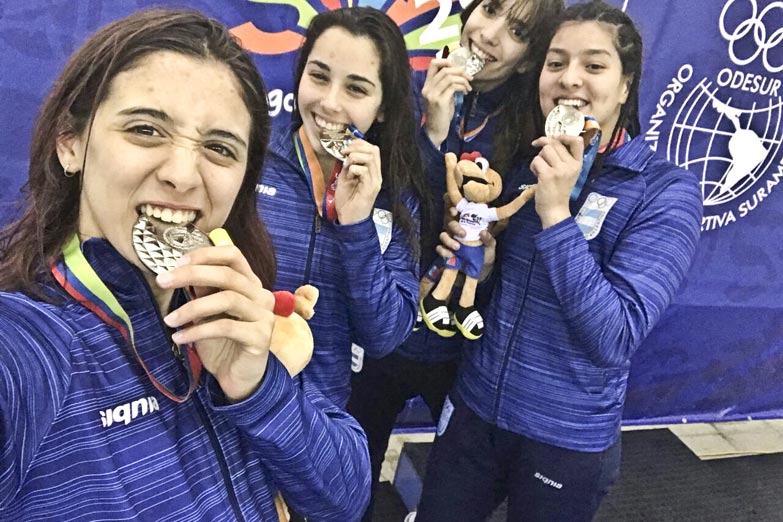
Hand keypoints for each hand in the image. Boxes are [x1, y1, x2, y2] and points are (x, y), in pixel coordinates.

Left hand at [157, 244, 275, 401]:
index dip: (206, 254)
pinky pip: (226, 327)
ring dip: (192, 307)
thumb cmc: (222, 342)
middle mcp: (261, 295)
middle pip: (228, 274)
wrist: (238, 377)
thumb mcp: (208, 311)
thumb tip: (180, 270)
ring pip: (228, 299)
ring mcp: (264, 316)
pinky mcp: (261, 337)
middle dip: (192, 274)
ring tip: (169, 319)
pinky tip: (179, 338)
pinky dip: (198, 331)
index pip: (233, 255)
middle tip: (162, 281)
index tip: (177, 263)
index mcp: (250, 283)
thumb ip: (203, 290)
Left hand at [335, 138, 381, 224]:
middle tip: (345, 152)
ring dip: (355, 157)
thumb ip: (348, 166)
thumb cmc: (348, 201)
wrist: (350, 220)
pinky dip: (354, 168)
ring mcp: (375, 182)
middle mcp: (376, 175)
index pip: (373, 150)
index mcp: (372, 172)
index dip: (360, 144)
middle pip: (374, 150)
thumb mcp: (345, 179)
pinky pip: (364, 171)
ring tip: (347, 163)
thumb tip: (347, 155)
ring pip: (370, 158)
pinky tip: (349, 174)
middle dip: (357, 147)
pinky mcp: (370, 188)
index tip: (347, 148)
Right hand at [421, 58, 471, 147]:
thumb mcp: (442, 97)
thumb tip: (459, 75)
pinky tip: (465, 93)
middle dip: (460, 71)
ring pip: (450, 77)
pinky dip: (462, 87)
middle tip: (469, 78)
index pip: (433, 64)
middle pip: (445, 69)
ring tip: (468, 88)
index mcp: (427, 85)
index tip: (458, 68)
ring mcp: (432, 95)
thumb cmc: (441, 115)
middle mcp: (428, 88)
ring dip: (463, 80)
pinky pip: (453, 87)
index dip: (447, 61)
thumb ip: (447, 86)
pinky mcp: (439, 101)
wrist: (435, 131)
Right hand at [435, 210, 495, 280]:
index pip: (457, 212)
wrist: (482, 269)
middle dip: (455, 227)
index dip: (452, 209)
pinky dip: (443, 251)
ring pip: (443, 235)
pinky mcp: (446, 251)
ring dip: (448, 240)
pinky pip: (440, 248)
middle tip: (463, 234)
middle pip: (449, 222)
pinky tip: (451, 255)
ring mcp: (450, 240)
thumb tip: (483, 232)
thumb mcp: (490, 245)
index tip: (454, 211)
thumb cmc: (486, 252)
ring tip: (457, 247)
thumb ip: (488, 239)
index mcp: (466, 224)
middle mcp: (456, 230)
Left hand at [530, 135, 583, 228]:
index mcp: (578, 164)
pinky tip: (537, 176)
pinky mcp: (548, 175)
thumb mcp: (567, 173)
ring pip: (545, 150)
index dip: (564, 135)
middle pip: (555, 144)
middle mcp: (571, 165)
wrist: (555, 210)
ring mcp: (560, 170)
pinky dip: (533, 167)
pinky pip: (536, 160)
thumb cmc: (558, 191)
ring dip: (538, 158)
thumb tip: (549, 140)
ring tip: (541, 170)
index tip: (554, 138)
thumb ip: (563, 158)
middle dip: (544, 148)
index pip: (578, 141)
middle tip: (541, 159)